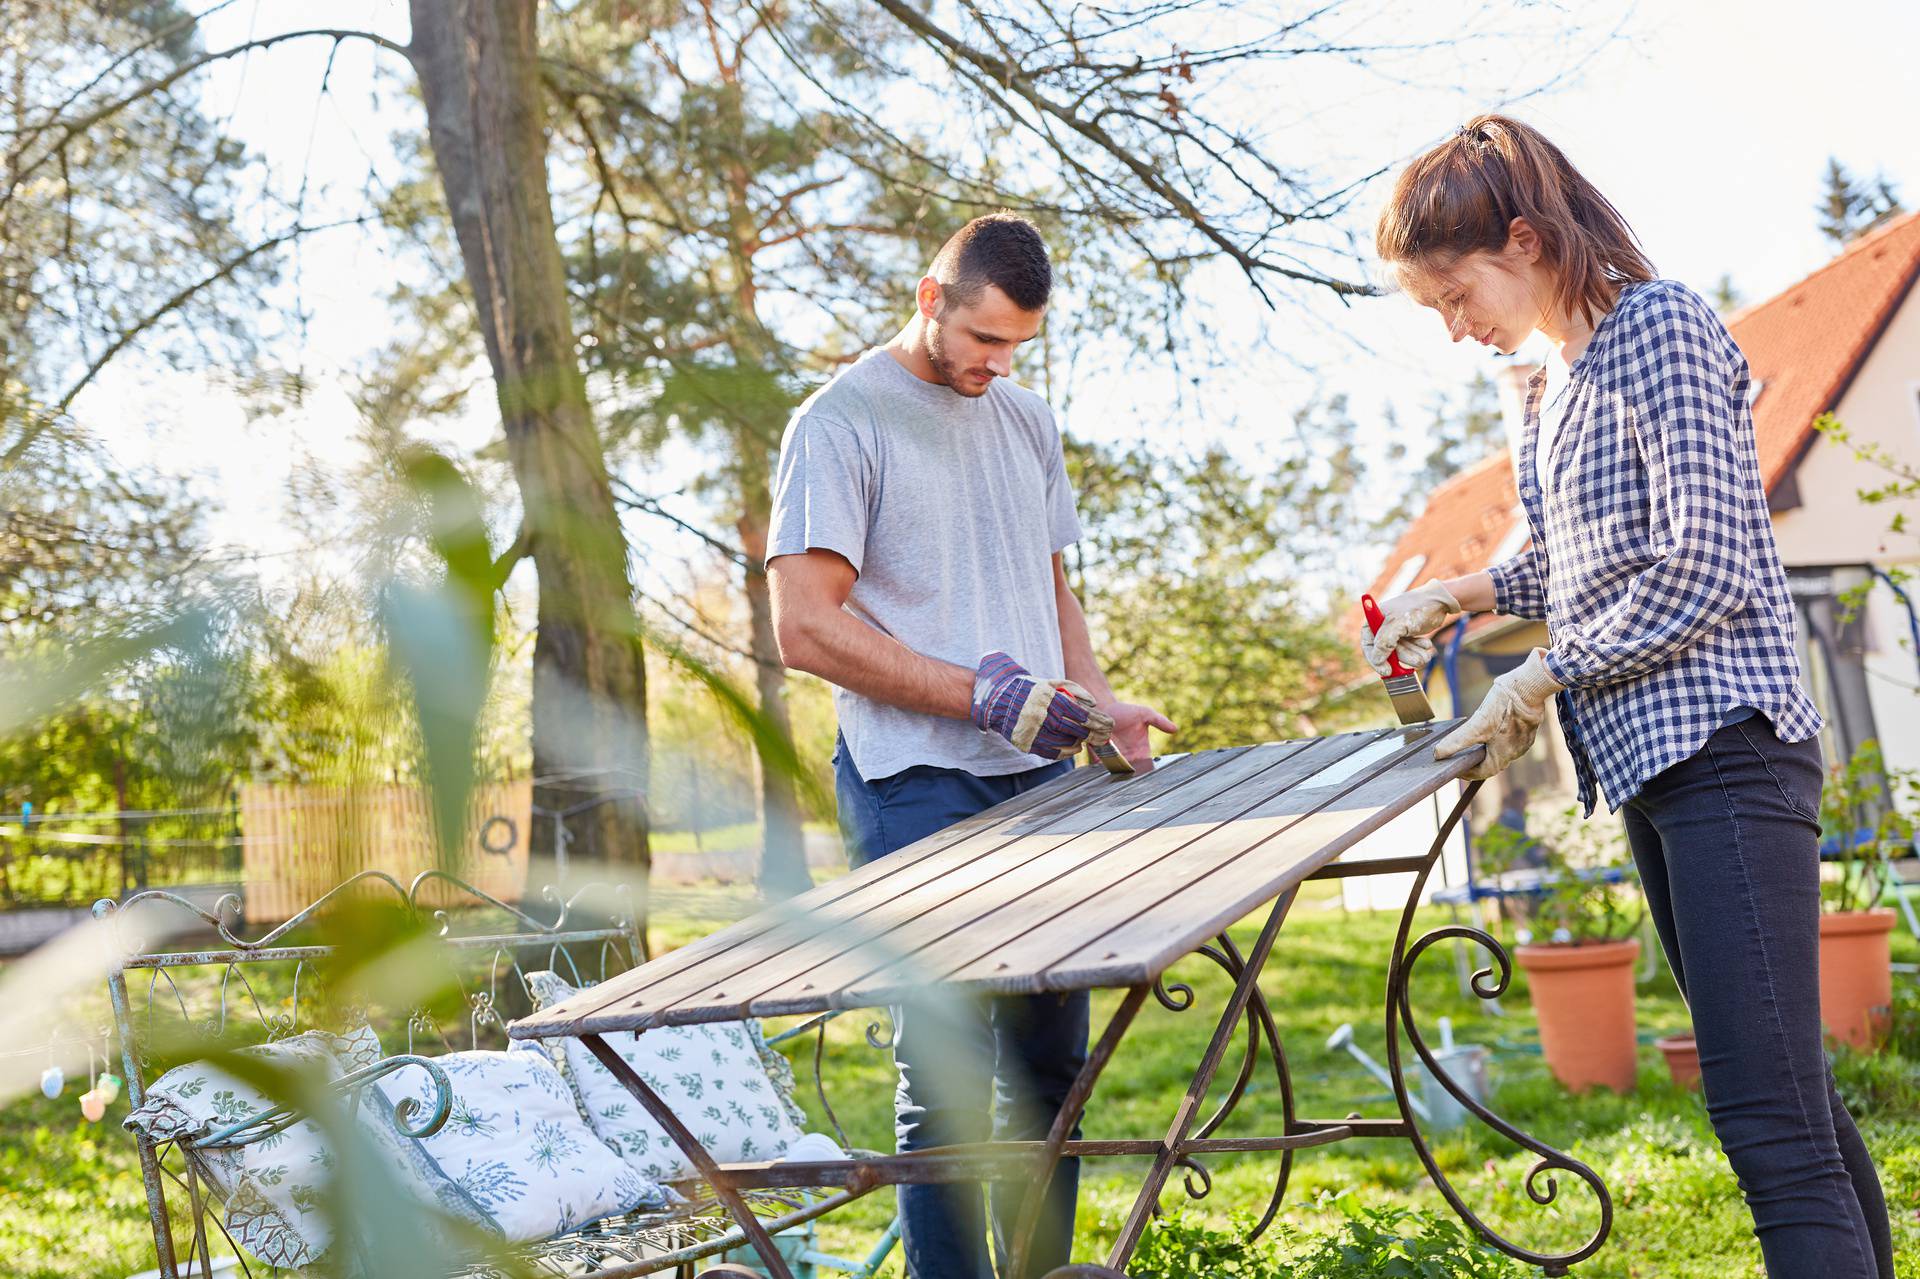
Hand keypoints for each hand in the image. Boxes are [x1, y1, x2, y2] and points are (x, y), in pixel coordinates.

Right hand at [972, 652, 1113, 760]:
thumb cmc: (1030, 689)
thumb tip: (1093, 703)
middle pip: (1072, 729)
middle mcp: (1039, 714)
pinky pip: (1049, 752)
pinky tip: (1073, 748)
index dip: (1096, 720)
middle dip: (1091, 734)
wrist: (997, 698)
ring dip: (1078, 743)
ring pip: (1062, 742)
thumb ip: (1074, 690)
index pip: (1078, 712)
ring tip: (1085, 741)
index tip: (1108, 725)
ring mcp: (1030, 730)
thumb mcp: (1051, 682)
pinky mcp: (1024, 742)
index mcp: (1047, 698)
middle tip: (1102, 736)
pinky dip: (1064, 752)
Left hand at [1096, 701, 1177, 770]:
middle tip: (1132, 776)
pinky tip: (1106, 772)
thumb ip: (1160, 721)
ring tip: (1119, 775)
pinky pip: (1102, 770)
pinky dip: (1104, 773)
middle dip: (1133, 778)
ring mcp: (1114, 759)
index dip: (1148, 772)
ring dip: (1119, 776)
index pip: (1147, 767)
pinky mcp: (1100, 759)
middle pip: (1133, 775)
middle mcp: (1129, 758)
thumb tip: (1175, 729)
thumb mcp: (1145, 714)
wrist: (1103, 708)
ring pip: (1118, 774)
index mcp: (1141, 751)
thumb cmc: (1125, 711)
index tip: (1146, 773)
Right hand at [1363, 581, 1461, 676]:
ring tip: (1426, 652)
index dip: (1375, 659)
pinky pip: (1411, 650)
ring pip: (1401, 653)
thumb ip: (1384, 642)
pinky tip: (1426, 644)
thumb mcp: (1398, 624)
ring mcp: (1397, 632)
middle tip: (1416, 661)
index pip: (1368, 645)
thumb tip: (1376, 659)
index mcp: (1375, 619)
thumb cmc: (1418, 607)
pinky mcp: (1408, 635)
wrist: (1441, 601)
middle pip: (1387, 652)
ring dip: (1414, 655)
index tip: (1387, 671)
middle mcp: (1384, 627)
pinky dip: (1419, 650)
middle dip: (1404, 657)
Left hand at [1433, 648, 1562, 779]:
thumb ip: (1457, 741)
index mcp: (1503, 754)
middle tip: (1461, 756)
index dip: (1468, 773)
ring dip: (1487, 750)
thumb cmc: (1504, 706)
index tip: (1456, 769)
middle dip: (1476, 761)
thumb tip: (1438, 754)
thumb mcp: (1477, 724)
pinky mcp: (1527, 729)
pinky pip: (1510, 740)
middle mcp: (1515, 751)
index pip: (1483, 772)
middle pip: (1493, 763)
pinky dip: (1497, 740)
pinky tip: (1491, 730)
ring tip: (1472, 744)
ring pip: (1502, 751)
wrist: (1530, 687)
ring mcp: (1523, 741)